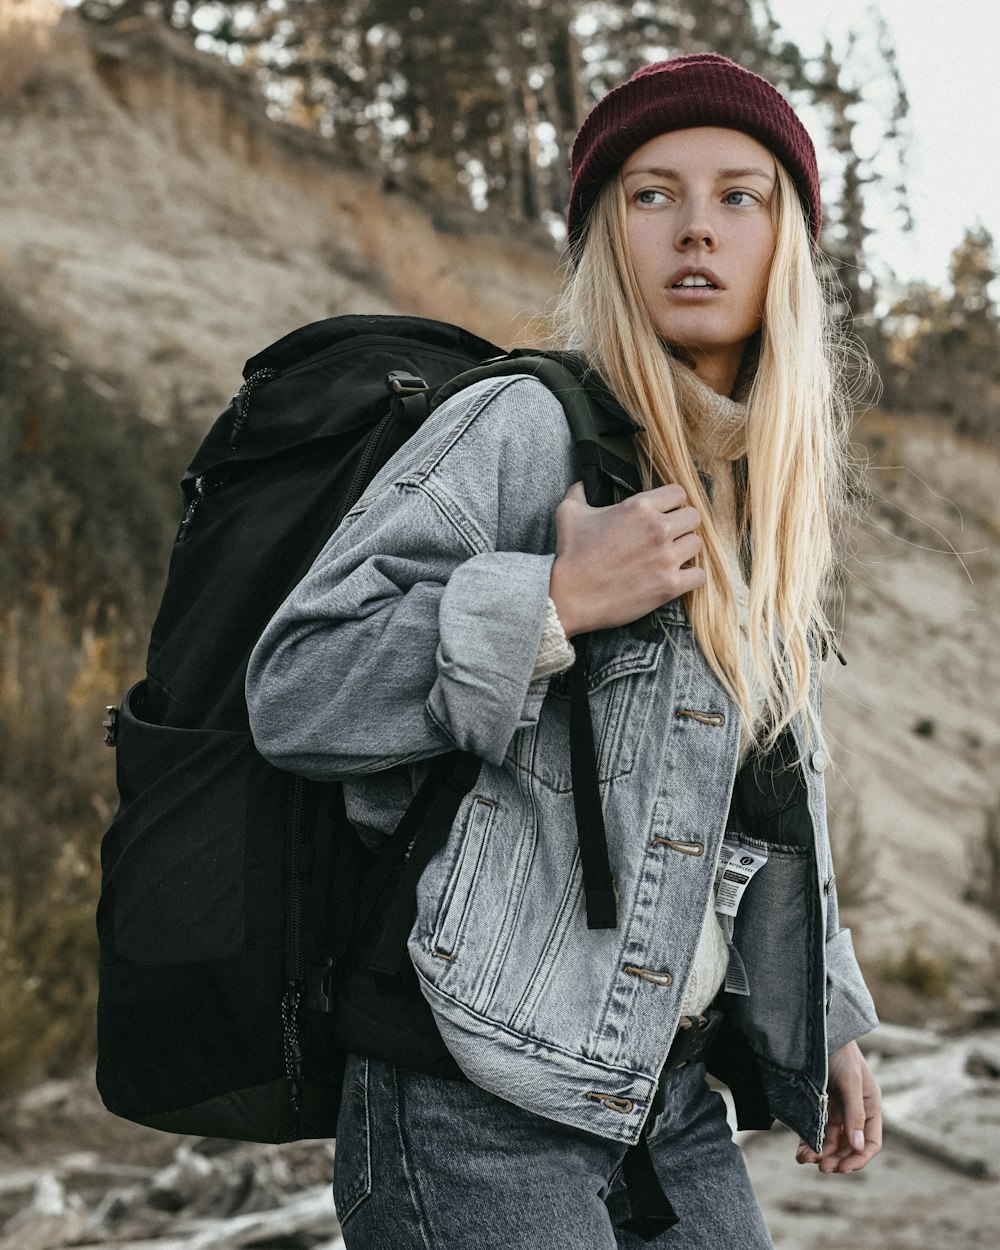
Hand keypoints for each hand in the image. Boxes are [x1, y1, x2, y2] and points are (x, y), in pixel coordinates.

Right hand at [548, 481, 704, 636]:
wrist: (568, 596)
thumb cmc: (570, 554)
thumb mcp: (569, 513)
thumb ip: (579, 492)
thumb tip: (581, 482)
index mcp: (639, 506)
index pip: (679, 493)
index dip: (672, 503)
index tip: (665, 513)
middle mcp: (657, 528)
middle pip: (693, 517)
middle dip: (682, 525)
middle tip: (669, 537)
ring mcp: (666, 558)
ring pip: (697, 544)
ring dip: (685, 550)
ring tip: (671, 557)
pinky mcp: (669, 585)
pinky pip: (698, 575)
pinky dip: (690, 577)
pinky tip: (676, 577)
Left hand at [796, 1041, 881, 1173]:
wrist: (819, 1031)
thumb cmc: (841, 1052)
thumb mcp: (851, 1081)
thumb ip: (855, 1112)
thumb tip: (857, 1146)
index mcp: (870, 1107)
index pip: (870, 1142)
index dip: (859, 1158)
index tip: (842, 1168)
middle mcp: (854, 1112)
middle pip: (848, 1145)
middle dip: (835, 1158)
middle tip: (821, 1167)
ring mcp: (836, 1109)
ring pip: (830, 1140)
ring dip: (820, 1152)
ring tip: (805, 1159)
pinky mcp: (819, 1105)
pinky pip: (816, 1129)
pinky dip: (809, 1141)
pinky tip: (800, 1151)